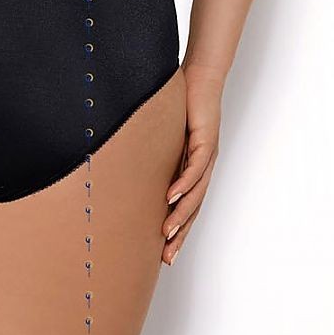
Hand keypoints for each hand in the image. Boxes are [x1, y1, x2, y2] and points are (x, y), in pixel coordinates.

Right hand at [162, 62, 223, 264]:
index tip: (164, 253)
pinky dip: (184, 184)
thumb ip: (153, 149)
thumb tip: (127, 158)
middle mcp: (203, 167)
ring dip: (181, 214)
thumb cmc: (181, 103)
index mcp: (192, 168)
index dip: (177, 230)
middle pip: (193, 208)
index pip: (186, 206)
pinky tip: (171, 196)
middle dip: (180, 233)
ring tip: (167, 232)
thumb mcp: (164, 133)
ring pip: (195, 193)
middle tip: (167, 257)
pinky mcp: (206, 140)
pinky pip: (195, 167)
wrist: (201, 77)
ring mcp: (206, 155)